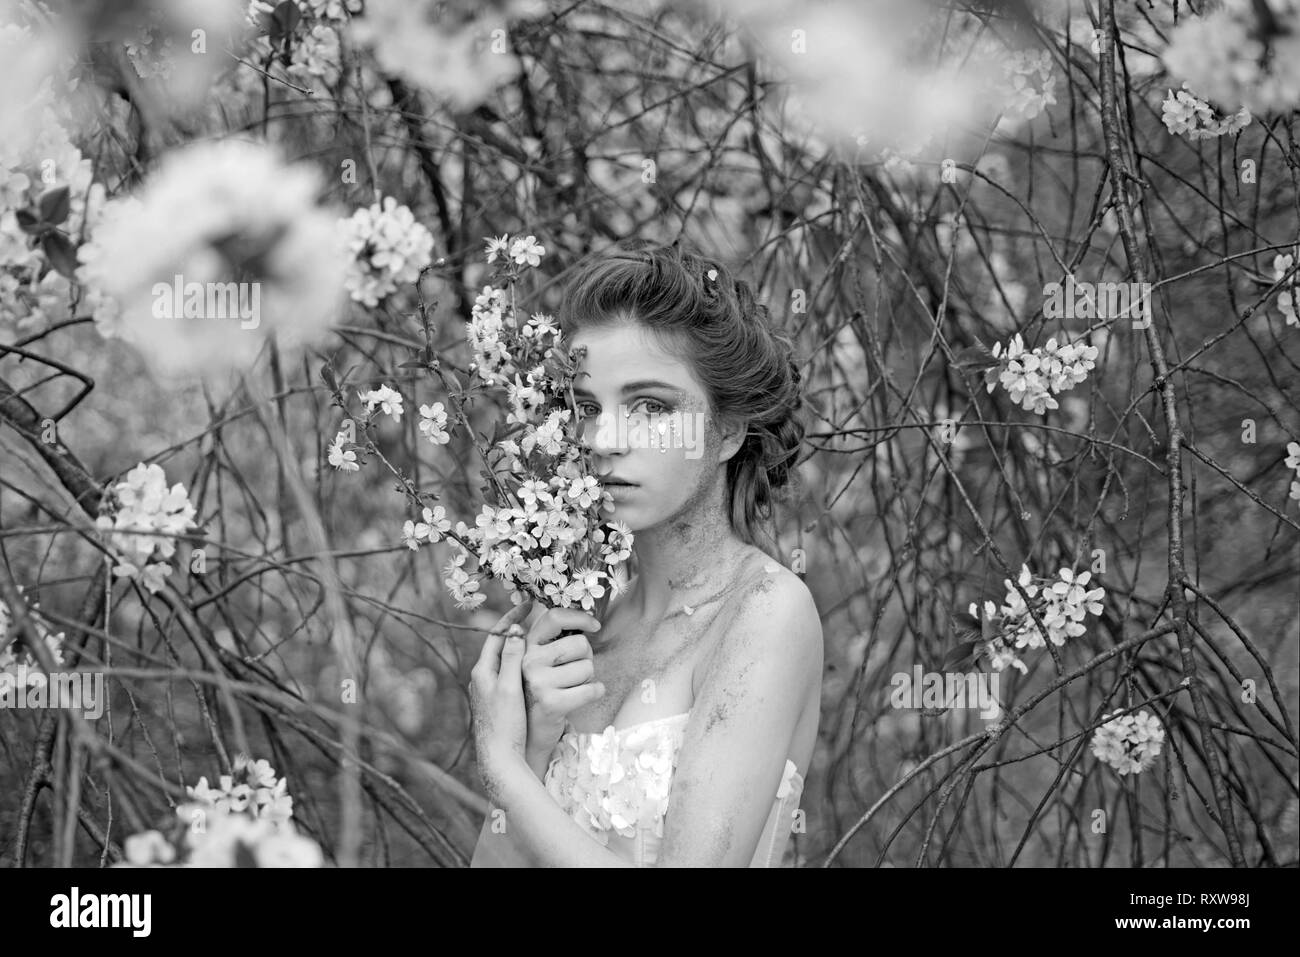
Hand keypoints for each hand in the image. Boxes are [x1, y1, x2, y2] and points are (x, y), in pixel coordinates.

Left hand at [468, 613, 530, 795]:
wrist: (499, 759)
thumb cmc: (504, 725)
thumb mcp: (509, 689)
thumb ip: (512, 659)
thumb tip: (515, 630)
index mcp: (483, 671)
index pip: (497, 635)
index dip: (513, 618)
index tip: (529, 604)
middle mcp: (484, 677)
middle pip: (501, 644)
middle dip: (517, 629)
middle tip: (535, 617)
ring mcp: (491, 690)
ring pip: (507, 659)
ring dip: (521, 646)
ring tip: (539, 636)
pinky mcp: (499, 701)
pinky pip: (512, 674)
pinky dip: (524, 663)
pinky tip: (538, 666)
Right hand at [519, 604, 606, 767]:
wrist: (530, 733)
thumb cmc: (542, 691)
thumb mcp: (539, 662)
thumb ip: (553, 640)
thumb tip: (587, 620)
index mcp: (526, 645)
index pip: (554, 617)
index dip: (579, 617)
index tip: (594, 626)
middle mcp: (528, 660)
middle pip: (580, 643)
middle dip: (586, 657)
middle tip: (574, 672)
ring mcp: (538, 681)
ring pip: (588, 667)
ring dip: (588, 678)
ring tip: (571, 687)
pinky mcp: (552, 702)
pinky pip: (592, 689)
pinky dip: (596, 692)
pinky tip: (585, 696)